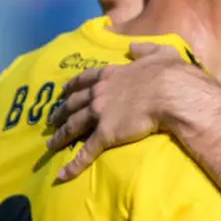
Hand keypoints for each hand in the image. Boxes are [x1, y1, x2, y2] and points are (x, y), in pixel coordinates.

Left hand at [47, 42, 195, 180]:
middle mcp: (99, 93)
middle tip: (51, 119)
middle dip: (60, 112)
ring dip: (60, 136)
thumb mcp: (159, 53)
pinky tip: (62, 174)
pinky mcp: (105, 135)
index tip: (63, 91)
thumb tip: (132, 46)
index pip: (84, 80)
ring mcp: (99, 114)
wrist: (171, 93)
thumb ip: (143, 49)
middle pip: (72, 104)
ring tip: (50, 144)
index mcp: (110, 75)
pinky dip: (73, 165)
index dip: (72, 86)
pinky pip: (86, 152)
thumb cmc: (169, 74)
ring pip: (73, 126)